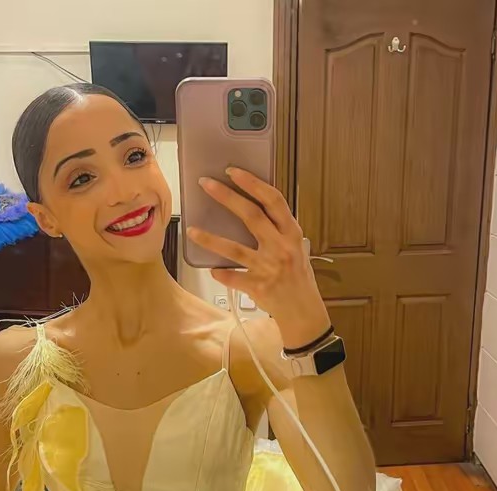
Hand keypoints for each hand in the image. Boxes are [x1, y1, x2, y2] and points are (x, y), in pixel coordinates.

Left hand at [187, 167, 330, 347]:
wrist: (304, 312)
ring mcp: (269, 268)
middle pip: (252, 216)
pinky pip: (233, 278)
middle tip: (206, 185)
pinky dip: (221, 274)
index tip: (233, 171)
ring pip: (235, 249)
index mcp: (292, 234)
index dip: (253, 184)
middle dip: (227, 198)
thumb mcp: (296, 249)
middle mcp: (281, 248)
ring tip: (192, 230)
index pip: (273, 201)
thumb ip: (278, 230)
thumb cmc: (298, 278)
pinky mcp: (258, 287)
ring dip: (211, 239)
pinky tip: (212, 269)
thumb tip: (251, 208)